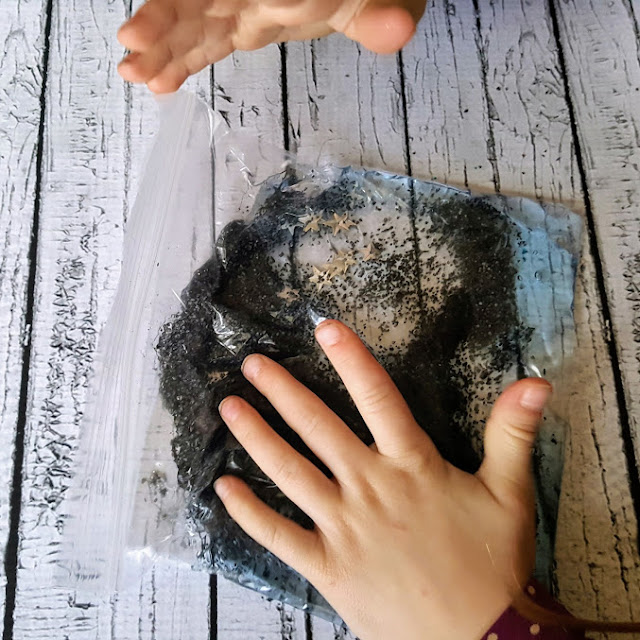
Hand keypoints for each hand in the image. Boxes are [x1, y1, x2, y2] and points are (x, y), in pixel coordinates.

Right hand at [117, 0, 426, 92]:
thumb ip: (381, 15)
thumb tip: (398, 32)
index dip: (183, 9)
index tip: (152, 29)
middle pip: (199, 4)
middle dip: (164, 23)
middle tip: (131, 48)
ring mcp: (248, 8)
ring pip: (196, 25)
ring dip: (165, 49)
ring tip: (133, 73)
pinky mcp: (249, 26)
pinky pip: (210, 43)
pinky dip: (185, 62)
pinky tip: (161, 82)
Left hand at [214, 319, 550, 639]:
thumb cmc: (492, 566)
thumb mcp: (510, 494)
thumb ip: (512, 434)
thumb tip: (535, 383)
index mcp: (411, 465)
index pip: (378, 397)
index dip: (352, 359)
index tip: (325, 328)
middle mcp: (370, 487)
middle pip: (318, 427)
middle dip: (283, 390)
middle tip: (252, 364)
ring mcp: (343, 527)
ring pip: (290, 471)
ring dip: (255, 437)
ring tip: (229, 407)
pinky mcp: (327, 566)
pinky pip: (278, 534)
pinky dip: (248, 511)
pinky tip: (223, 488)